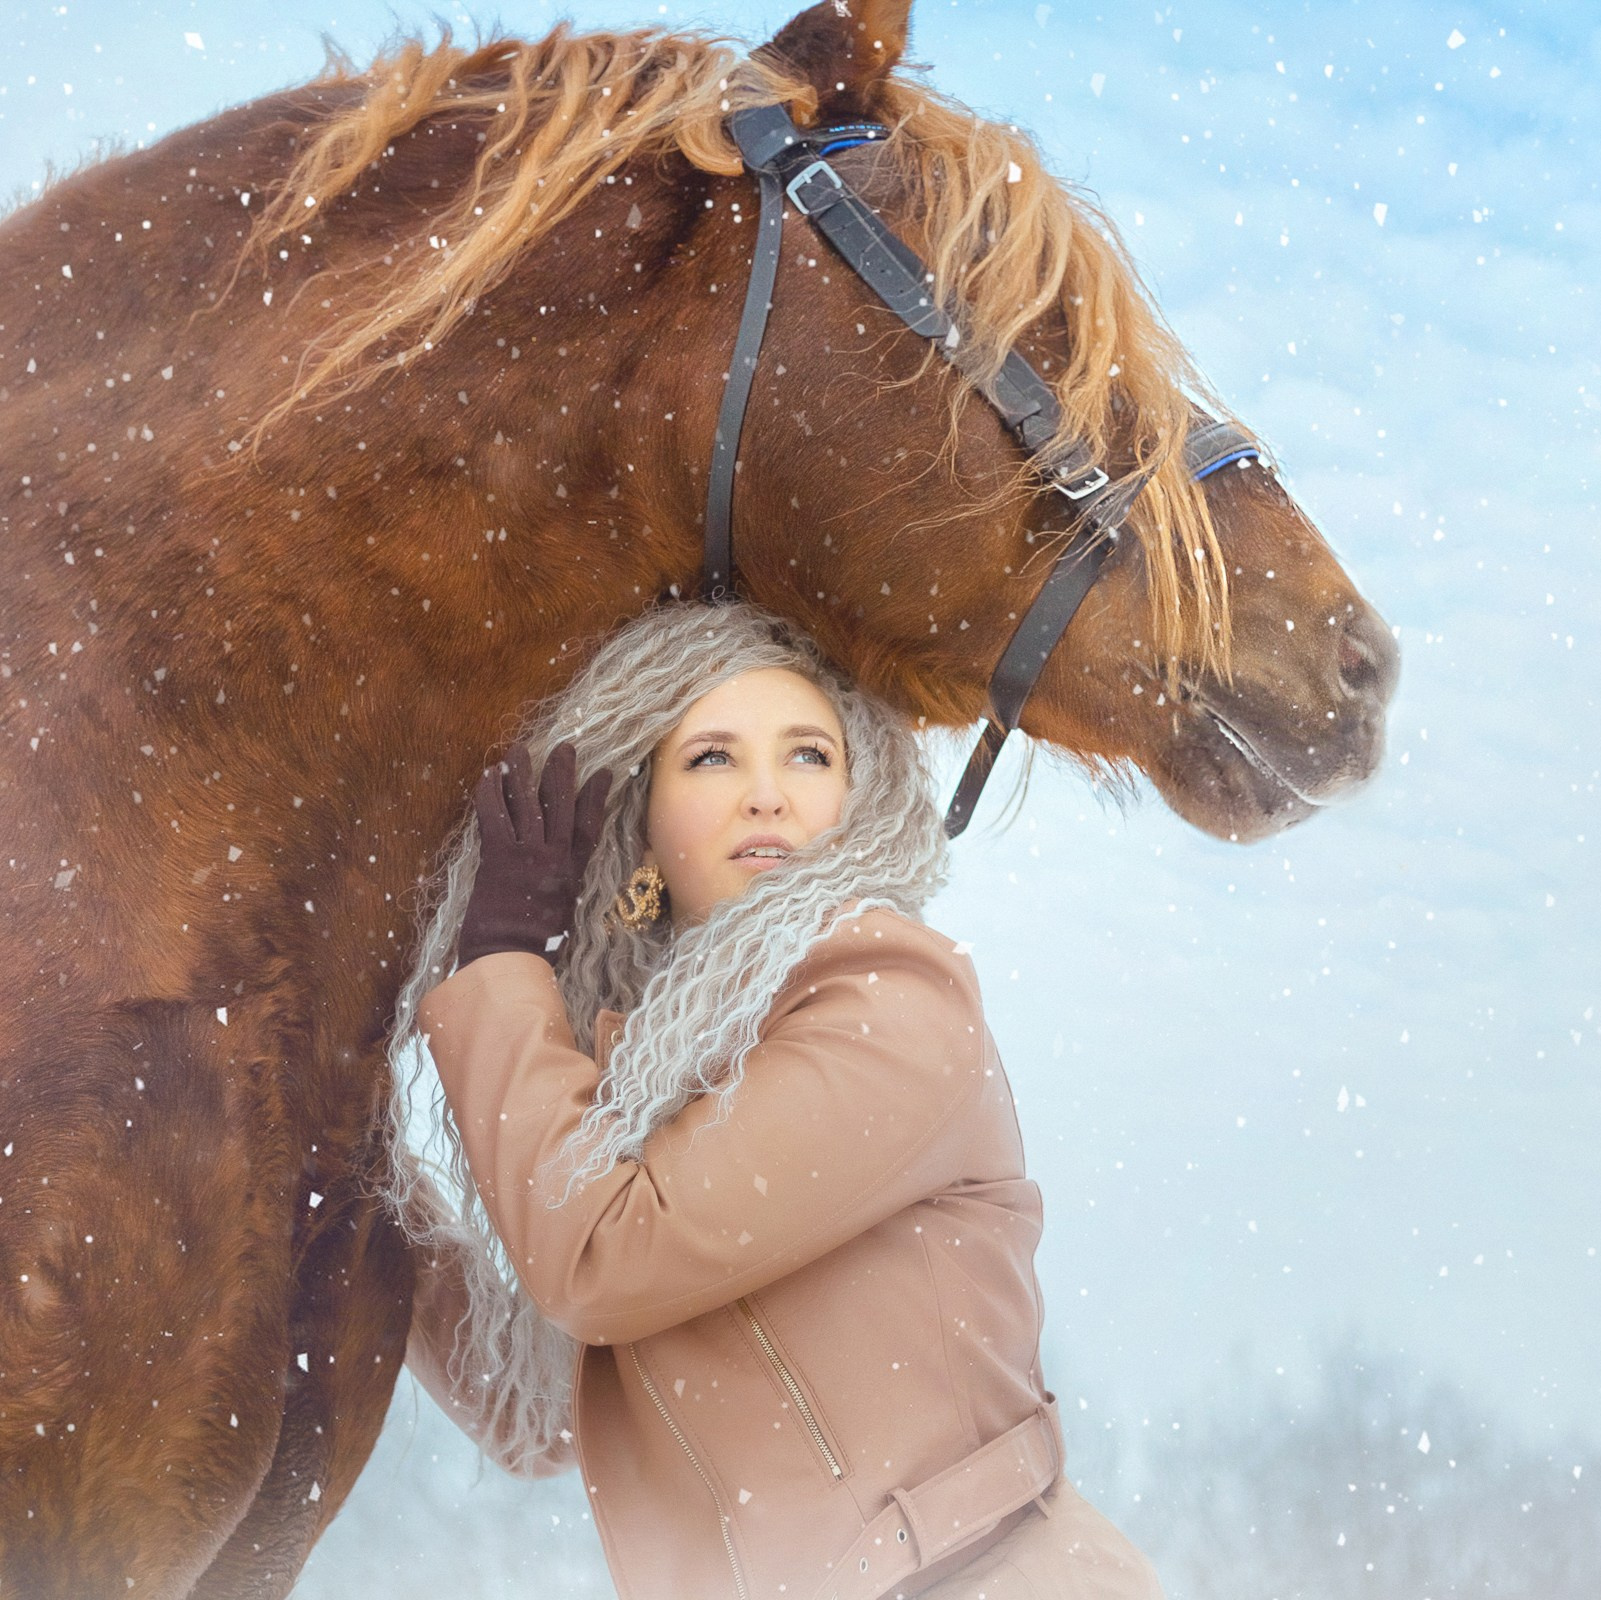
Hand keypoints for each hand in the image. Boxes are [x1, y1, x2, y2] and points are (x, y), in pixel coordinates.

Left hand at [456, 741, 611, 968]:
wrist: (510, 961)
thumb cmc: (535, 949)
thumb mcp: (562, 914)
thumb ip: (561, 889)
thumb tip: (557, 879)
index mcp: (572, 873)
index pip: (589, 826)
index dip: (597, 797)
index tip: (604, 773)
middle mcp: (554, 859)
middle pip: (560, 805)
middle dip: (562, 773)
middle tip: (564, 748)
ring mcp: (527, 855)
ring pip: (527, 803)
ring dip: (522, 772)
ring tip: (519, 750)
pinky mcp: (498, 858)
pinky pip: (494, 815)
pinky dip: (490, 793)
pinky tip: (487, 774)